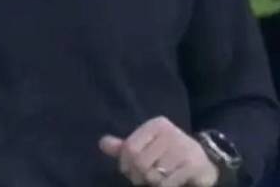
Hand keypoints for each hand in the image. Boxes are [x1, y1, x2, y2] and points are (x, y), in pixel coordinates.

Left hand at [100, 117, 218, 186]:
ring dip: (152, 182)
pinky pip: (167, 183)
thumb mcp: (146, 147)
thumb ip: (124, 147)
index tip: (129, 170)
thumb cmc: (168, 155)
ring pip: (153, 174)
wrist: (205, 163)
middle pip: (140, 162)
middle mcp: (171, 133)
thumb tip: (103, 144)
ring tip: (157, 179)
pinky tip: (168, 183)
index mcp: (156, 125)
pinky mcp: (193, 165)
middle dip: (138, 176)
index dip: (125, 163)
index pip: (129, 148)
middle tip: (142, 179)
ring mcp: (184, 148)